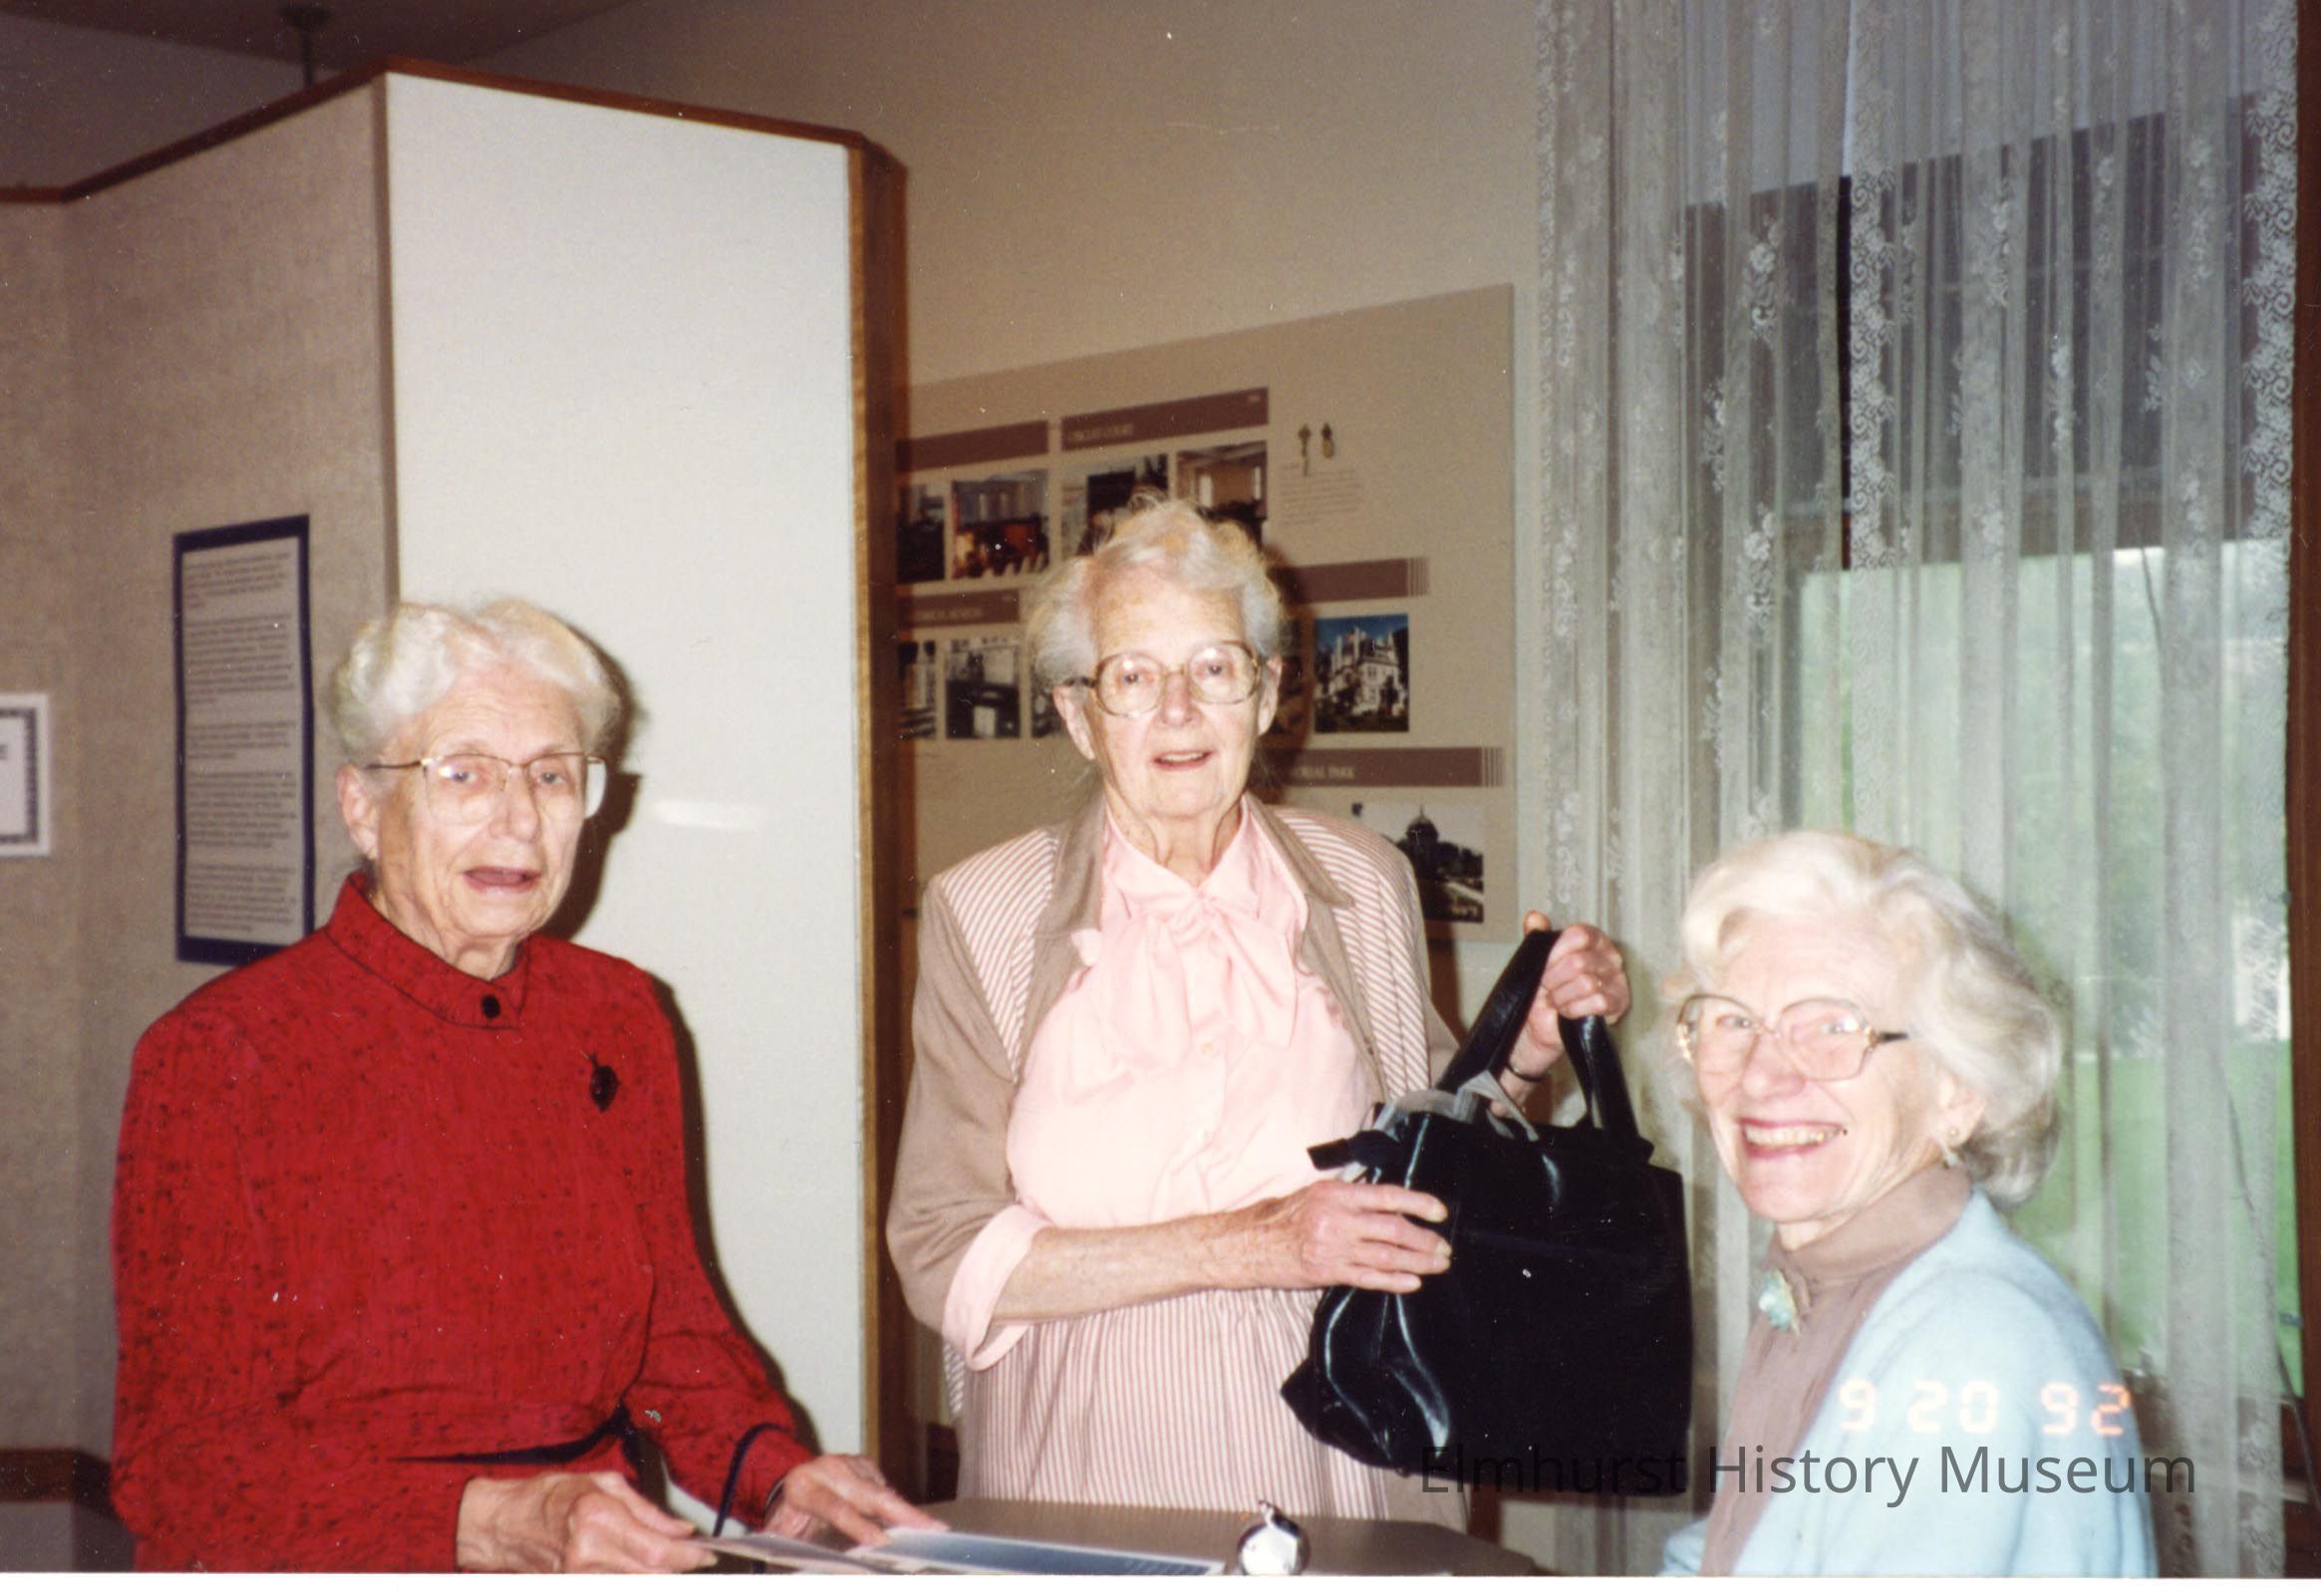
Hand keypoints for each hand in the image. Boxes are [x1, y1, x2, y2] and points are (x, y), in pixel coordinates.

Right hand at [455, 1469, 712, 1572]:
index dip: (689, 1556)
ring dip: (656, 1574)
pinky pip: (615, 1586)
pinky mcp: (572, 1587)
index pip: (657, 1549)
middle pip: (651, 1574)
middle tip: (695, 1558)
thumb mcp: (603, 1484)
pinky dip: (633, 1577)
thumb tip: (681, 1529)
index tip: (707, 1554)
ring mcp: (578, 1577)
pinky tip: (640, 1567)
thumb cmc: (549, 1496)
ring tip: (668, 1560)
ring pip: (635, 1584)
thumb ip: (647, 1510)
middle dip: (678, 1568)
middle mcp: (589, 1553)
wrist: (504, 1523)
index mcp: (598, 1519)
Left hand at [768, 1453, 942, 1546]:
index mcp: (804, 1488)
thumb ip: (802, 1549)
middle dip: (902, 1512)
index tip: (881, 1541)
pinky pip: (885, 1489)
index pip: (836, 1508)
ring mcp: (849, 1463)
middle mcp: (829, 1470)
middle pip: (870, 1494)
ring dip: (906, 1513)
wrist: (786, 1486)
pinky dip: (899, 1508)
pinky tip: (913, 1521)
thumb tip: (826, 1569)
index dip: (859, 1526)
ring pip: (883, 1492)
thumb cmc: (787, 1519)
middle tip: (930, 1527)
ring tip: (930, 1530)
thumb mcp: (786, 1536)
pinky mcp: (864, 1464)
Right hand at [1232, 1177, 1451, 1292]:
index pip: (1387, 1195)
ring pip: (1386, 1255)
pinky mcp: (1327, 1272)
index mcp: (1336, 1194)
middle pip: (1393, 1229)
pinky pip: (1368, 1278)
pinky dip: (1394, 1281)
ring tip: (1437, 1264)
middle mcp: (1336, 1219)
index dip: (1418, 1203)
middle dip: (1424, 1239)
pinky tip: (1413, 1282)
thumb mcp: (1314, 1193)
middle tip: (1443, 1247)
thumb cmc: (1281, 1216)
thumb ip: (1349, 1198)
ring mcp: (1333, 1247)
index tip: (1439, 1212)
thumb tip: (1386, 1203)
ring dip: (1417, 1261)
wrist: (1248, 1243)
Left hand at [1502, 912, 1629, 1086]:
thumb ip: (1537, 935)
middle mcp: (1610, 956)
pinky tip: (1566, 1012)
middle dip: (1553, 978)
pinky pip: (1597, 1003)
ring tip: (1555, 1001)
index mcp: (1593, 939)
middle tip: (1546, 987)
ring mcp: (1618, 980)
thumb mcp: (1537, 958)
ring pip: (1586, 984)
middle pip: (1579, 962)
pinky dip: (1574, 1009)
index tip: (1543, 964)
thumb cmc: (1544, 987)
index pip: (1579, 935)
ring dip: (1561, 996)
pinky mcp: (1619, 1003)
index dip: (1555, 951)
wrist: (1542, 1022)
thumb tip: (1533, 917)